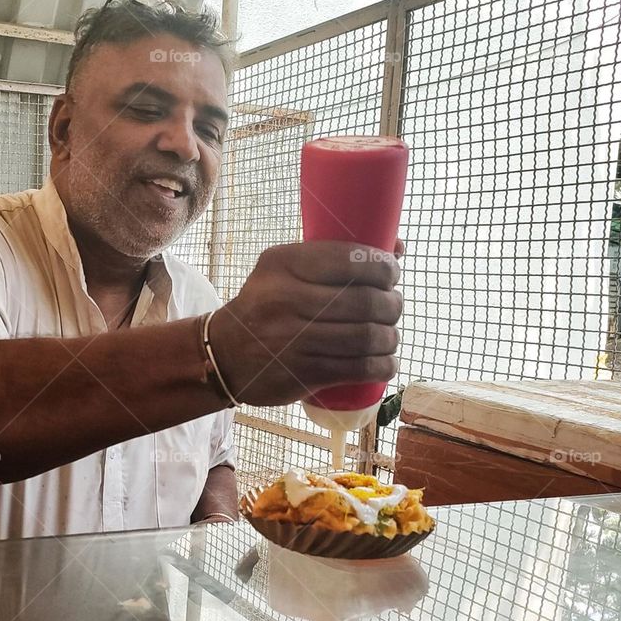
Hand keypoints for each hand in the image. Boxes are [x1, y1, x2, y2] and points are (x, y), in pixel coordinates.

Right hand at [209, 240, 401, 406]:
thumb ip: (330, 260)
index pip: (351, 260)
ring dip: (390, 338)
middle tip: (392, 308)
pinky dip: (382, 366)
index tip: (391, 275)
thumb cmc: (266, 306)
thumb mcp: (282, 272)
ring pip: (367, 337)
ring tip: (389, 336)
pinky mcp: (302, 372)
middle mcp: (286, 299)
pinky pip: (358, 368)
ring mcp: (293, 339)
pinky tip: (385, 362)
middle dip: (392, 305)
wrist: (223, 355)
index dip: (384, 268)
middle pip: (366, 301)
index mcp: (283, 265)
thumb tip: (398, 248)